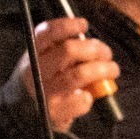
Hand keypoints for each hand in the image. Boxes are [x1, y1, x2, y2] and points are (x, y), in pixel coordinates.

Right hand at [15, 17, 118, 132]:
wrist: (27, 113)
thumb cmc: (46, 79)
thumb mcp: (46, 59)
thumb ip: (64, 48)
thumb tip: (94, 44)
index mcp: (33, 53)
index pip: (47, 32)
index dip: (68, 25)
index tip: (84, 25)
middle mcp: (35, 70)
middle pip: (68, 50)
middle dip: (94, 48)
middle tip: (105, 53)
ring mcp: (44, 91)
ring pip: (79, 74)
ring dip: (102, 70)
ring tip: (112, 70)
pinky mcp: (55, 111)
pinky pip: (81, 99)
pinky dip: (91, 95)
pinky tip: (90, 93)